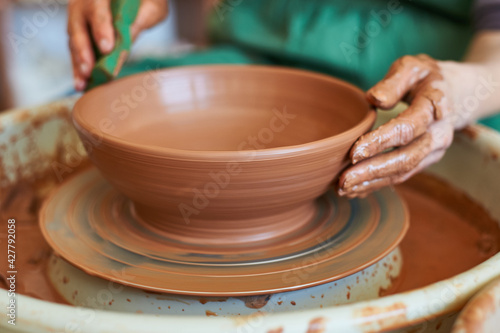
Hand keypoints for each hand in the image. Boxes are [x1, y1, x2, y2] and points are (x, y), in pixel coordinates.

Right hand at [68, 0, 168, 90]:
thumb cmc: (146, 0)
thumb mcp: (150, 7)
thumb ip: (139, 22)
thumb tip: (124, 49)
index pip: (98, 9)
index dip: (101, 29)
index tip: (107, 48)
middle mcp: (84, 0)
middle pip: (78, 25)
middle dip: (83, 50)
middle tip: (89, 70)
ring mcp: (78, 15)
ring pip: (74, 40)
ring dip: (77, 63)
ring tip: (81, 83)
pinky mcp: (79, 30)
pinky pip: (76, 48)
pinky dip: (78, 66)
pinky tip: (81, 83)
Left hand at [338, 54, 493, 197]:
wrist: (455, 93)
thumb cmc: (424, 78)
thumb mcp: (411, 68)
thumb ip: (393, 82)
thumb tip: (374, 99)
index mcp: (435, 106)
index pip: (407, 128)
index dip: (381, 142)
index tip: (354, 152)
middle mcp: (438, 134)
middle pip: (406, 158)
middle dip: (373, 171)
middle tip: (344, 180)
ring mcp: (434, 151)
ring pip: (403, 172)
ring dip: (372, 182)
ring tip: (344, 189)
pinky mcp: (425, 160)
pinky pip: (402, 175)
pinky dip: (378, 184)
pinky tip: (355, 190)